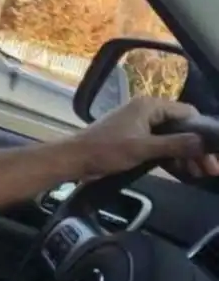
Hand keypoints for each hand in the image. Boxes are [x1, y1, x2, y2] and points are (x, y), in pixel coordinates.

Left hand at [74, 97, 218, 178]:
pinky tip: (185, 173)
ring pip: (172, 139)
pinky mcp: (136, 139)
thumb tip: (203, 142)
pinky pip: (161, 146)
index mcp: (148, 106)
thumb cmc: (106, 150)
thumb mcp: (143, 148)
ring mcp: (141, 126)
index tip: (213, 153)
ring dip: (186, 155)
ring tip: (201, 174)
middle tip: (211, 170)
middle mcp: (147, 112)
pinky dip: (172, 158)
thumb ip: (174, 144)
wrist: (76, 158)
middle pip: (181, 127)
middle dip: (197, 148)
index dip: (202, 132)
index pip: (186, 112)